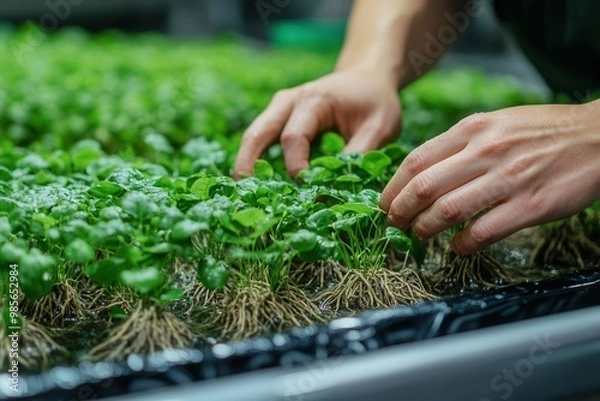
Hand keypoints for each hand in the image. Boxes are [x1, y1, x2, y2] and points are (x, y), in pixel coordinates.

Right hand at [234, 67, 401, 178]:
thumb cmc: (375, 102)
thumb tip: (335, 186)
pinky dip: (255, 160)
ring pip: (253, 136)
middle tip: (245, 192)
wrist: (367, 79)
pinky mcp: (278, 118)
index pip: (294, 137)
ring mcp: (280, 108)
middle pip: (258, 133)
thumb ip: (359, 154)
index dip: (296, 166)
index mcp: (313, 101)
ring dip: (246, 163)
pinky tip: (257, 183)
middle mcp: (289, 101)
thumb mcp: (380, 127)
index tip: (306, 190)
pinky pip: (260, 139)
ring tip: (245, 192)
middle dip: (249, 163)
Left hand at [380, 100, 599, 253]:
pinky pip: (484, 231)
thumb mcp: (496, 122)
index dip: (392, 186)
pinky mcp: (530, 206)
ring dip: (425, 228)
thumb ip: (460, 143)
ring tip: (419, 235)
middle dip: (400, 210)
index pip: (416, 160)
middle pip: (423, 187)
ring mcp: (508, 179)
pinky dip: (463, 244)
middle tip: (394, 224)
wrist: (598, 136)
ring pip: (448, 210)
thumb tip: (422, 171)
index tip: (384, 202)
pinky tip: (457, 247)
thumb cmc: (543, 131)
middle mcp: (486, 152)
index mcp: (473, 129)